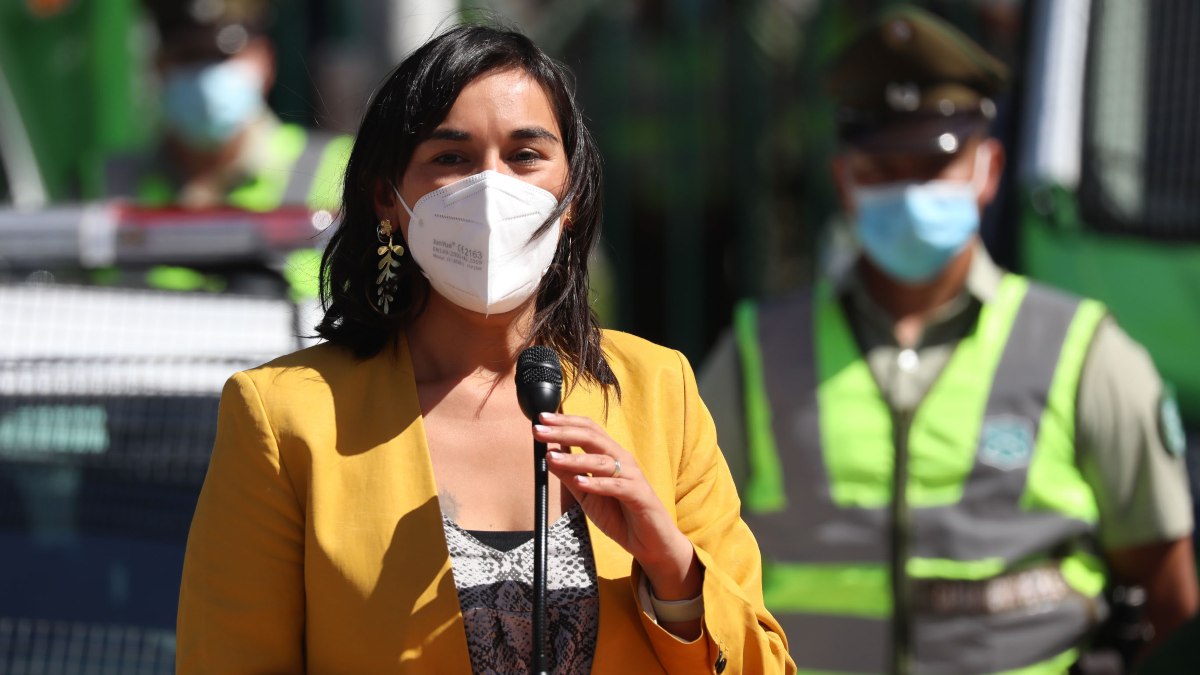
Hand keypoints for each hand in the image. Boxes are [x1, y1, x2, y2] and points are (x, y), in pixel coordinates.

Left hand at [536, 412, 701, 600]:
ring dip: (575, 458)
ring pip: (602, 461)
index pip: (588, 429)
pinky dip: (598, 483)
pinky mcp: (639, 495)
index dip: (565, 422)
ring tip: (552, 457)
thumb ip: (569, 475)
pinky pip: (617, 486)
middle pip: (592, 437)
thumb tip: (549, 455)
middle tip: (539, 429)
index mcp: (610, 456)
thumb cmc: (619, 515)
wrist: (649, 541)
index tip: (541, 419)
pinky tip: (581, 481)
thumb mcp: (586, 495)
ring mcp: (632, 476)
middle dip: (564, 431)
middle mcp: (622, 460)